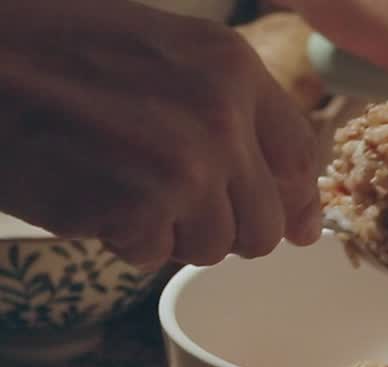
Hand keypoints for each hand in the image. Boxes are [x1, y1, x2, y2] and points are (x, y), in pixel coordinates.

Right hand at [0, 0, 321, 268]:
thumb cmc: (53, 56)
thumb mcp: (160, 56)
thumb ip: (228, 114)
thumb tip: (297, 213)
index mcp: (232, 66)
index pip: (300, 155)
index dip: (299, 202)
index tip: (299, 228)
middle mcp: (223, 114)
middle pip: (264, 221)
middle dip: (223, 227)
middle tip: (170, 203)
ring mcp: (188, 163)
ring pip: (214, 247)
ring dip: (168, 234)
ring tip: (121, 186)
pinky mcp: (144, 206)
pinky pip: (153, 254)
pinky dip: (121, 239)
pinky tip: (91, 194)